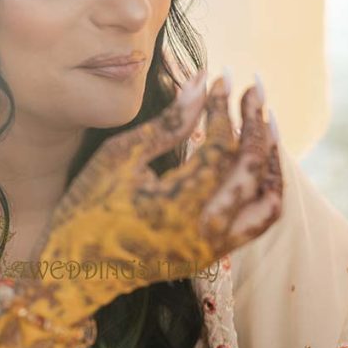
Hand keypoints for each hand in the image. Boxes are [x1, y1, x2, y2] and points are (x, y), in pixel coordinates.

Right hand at [30, 72, 281, 319]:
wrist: (76, 270)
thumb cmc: (88, 207)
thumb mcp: (119, 157)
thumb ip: (166, 123)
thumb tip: (201, 82)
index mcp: (179, 206)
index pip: (220, 148)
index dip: (224, 108)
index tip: (221, 77)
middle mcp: (206, 232)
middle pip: (252, 170)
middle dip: (257, 122)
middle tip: (254, 88)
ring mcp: (214, 249)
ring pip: (268, 201)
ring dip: (271, 159)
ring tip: (266, 123)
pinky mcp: (212, 257)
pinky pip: (256, 221)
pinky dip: (262, 188)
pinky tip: (254, 161)